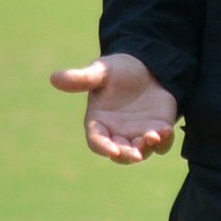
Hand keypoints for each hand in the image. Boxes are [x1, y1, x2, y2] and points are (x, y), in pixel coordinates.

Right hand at [49, 53, 179, 163]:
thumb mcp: (101, 71)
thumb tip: (54, 78)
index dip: (104, 148)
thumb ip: (82, 78)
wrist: (147, 65)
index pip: (97, 141)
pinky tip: (166, 131)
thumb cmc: (119, 69)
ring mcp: (138, 133)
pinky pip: (161, 144)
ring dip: (147, 149)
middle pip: (120, 153)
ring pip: (141, 151)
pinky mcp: (158, 129)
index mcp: (99, 122)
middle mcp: (117, 132)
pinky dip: (164, 142)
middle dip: (128, 155)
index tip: (113, 151)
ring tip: (153, 136)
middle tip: (136, 153)